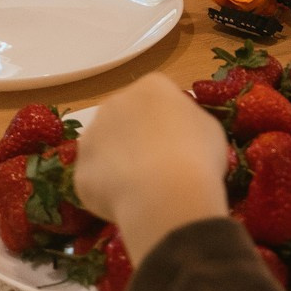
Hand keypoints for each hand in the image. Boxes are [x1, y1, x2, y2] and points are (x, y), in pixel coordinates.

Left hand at [74, 75, 231, 260]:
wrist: (166, 193)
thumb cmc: (197, 155)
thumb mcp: (209, 129)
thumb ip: (189, 121)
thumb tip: (180, 131)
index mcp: (151, 87)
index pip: (156, 97)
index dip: (168, 121)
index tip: (179, 143)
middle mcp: (114, 103)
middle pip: (124, 118)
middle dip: (136, 138)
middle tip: (158, 166)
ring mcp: (91, 136)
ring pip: (105, 147)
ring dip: (118, 163)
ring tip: (143, 189)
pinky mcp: (80, 170)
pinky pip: (96, 179)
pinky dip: (108, 191)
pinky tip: (129, 203)